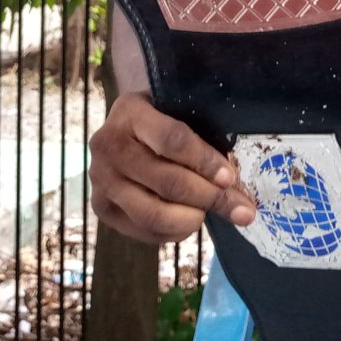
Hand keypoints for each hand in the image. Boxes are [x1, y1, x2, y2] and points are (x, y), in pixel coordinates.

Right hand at [89, 91, 256, 243]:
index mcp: (130, 111)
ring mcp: (100, 180)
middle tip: (239, 207)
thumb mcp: (176, 108)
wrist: (122, 129)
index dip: (205, 161)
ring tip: (211, 213)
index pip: (172, 140)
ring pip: (153, 213)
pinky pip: (143, 230)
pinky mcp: (102, 208)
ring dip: (191, 218)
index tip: (230, 177)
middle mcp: (108, 146)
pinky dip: (173, 232)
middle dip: (209, 197)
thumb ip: (201, 130)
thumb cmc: (160, 116)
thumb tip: (235, 177)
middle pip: (166, 181)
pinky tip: (190, 222)